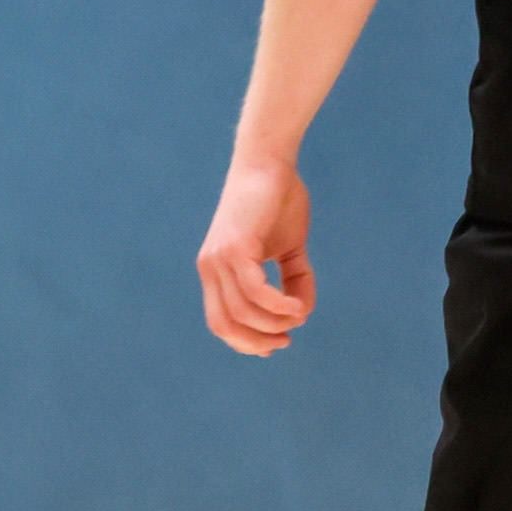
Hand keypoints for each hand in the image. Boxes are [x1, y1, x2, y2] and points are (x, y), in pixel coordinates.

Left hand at [199, 153, 314, 354]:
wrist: (269, 164)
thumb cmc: (278, 203)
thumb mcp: (288, 249)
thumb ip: (293, 280)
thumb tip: (300, 314)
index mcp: (216, 272)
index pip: (220, 321)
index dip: (244, 341)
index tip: (273, 346)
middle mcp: (211, 268)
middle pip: (225, 325)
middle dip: (257, 341)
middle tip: (286, 340)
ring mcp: (219, 258)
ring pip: (243, 311)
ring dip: (274, 323)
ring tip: (298, 317)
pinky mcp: (235, 247)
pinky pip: (253, 289)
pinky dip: (276, 305)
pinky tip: (296, 308)